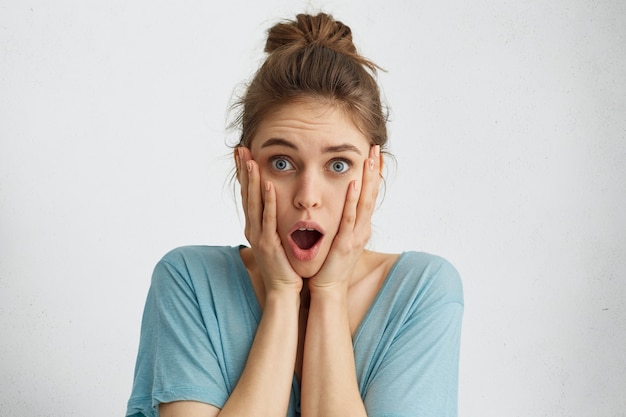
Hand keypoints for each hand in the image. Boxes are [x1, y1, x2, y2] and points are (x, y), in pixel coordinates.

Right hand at [237, 147, 302, 293]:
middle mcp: (252, 228)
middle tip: (240, 149)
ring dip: (252, 180)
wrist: (284, 290)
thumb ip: (275, 222)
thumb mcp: (277, 237)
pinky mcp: (268, 244)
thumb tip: (279, 207)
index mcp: (255, 226)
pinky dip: (268, 201)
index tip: (243, 154)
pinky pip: (268, 218)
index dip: (244, 174)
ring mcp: (258, 236)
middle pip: (246, 194)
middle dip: (243, 171)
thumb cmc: (284, 265)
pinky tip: (268, 184)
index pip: (248, 194)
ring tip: (250, 160)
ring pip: (254, 203)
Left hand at [309, 145, 381, 292]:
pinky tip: (355, 184)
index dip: (373, 175)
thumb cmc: (329, 265)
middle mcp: (361, 229)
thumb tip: (336, 208)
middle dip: (373, 170)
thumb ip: (339, 223)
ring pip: (364, 202)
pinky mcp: (346, 243)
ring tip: (370, 158)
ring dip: (368, 179)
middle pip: (371, 194)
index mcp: (359, 227)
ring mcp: (356, 236)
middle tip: (376, 148)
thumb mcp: (337, 238)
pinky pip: (350, 217)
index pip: (368, 196)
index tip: (375, 155)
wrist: (327, 289)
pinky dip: (353, 200)